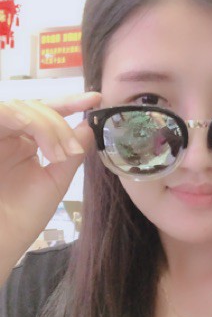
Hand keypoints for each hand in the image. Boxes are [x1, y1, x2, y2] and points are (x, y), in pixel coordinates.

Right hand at [0, 92, 100, 281]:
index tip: (96, 98)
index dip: (71, 102)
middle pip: (36, 107)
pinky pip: (3, 113)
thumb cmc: (21, 218)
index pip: (48, 114)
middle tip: (72, 151)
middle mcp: (8, 135)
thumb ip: (72, 154)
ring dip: (47, 126)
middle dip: (60, 124)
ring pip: (21, 107)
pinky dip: (28, 123)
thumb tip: (89, 126)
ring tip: (60, 155)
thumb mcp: (54, 182)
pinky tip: (46, 148)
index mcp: (25, 143)